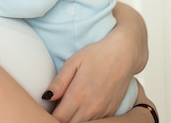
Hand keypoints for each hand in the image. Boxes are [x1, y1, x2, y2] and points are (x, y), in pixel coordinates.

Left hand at [41, 2, 147, 121]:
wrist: (124, 54)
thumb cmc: (97, 54)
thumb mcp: (73, 62)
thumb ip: (59, 82)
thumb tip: (46, 97)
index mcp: (78, 94)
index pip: (59, 118)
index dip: (51, 115)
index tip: (49, 107)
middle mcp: (91, 107)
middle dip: (61, 118)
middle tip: (57, 106)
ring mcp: (103, 111)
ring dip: (74, 119)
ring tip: (69, 106)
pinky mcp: (111, 111)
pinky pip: (96, 122)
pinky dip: (87, 119)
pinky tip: (83, 107)